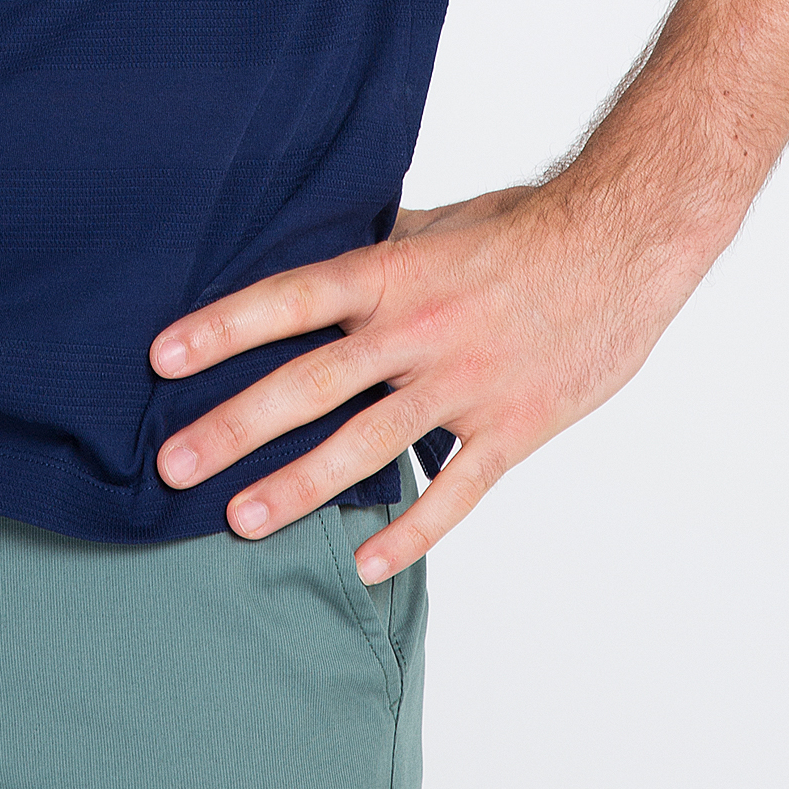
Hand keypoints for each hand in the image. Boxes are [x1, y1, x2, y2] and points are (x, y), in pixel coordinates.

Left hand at [150, 180, 695, 582]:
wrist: (625, 245)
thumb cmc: (528, 227)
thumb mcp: (441, 224)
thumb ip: (378, 252)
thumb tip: (316, 255)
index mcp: (395, 274)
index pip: (290, 300)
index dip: (224, 327)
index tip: (162, 357)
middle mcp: (417, 332)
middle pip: (310, 384)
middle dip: (235, 426)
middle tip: (173, 461)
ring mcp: (463, 387)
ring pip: (367, 447)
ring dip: (298, 487)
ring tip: (238, 520)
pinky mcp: (511, 430)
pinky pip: (452, 493)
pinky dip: (408, 533)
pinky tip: (362, 564)